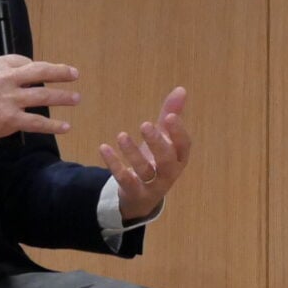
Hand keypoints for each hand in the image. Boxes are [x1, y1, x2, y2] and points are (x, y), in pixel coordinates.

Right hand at [0, 56, 82, 153]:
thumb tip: (18, 75)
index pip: (23, 61)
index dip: (36, 67)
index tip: (42, 73)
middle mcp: (5, 79)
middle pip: (40, 72)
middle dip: (60, 72)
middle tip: (74, 74)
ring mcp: (10, 100)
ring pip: (43, 97)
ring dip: (63, 97)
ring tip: (76, 98)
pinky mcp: (10, 120)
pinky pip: (37, 122)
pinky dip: (53, 126)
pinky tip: (65, 126)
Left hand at [102, 86, 191, 222]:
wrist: (142, 197)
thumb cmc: (156, 162)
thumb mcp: (164, 139)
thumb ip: (170, 114)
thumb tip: (181, 89)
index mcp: (179, 158)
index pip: (183, 145)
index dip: (178, 132)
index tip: (169, 116)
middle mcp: (169, 173)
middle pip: (166, 160)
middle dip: (157, 142)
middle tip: (145, 124)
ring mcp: (152, 185)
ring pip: (145, 171)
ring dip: (132, 153)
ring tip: (121, 135)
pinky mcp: (134, 192)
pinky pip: (124, 180)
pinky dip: (114, 164)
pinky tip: (104, 148)